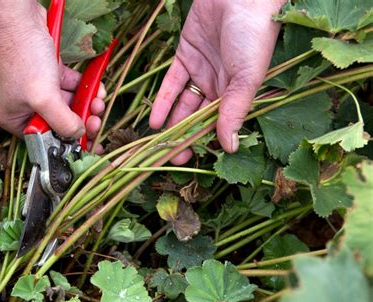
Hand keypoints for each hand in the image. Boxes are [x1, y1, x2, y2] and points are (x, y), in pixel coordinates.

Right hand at [0, 1, 105, 142]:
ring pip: (69, 104)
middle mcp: (27, 107)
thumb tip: (79, 134)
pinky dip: (85, 88)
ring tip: (98, 101)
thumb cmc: (23, 58)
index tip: (91, 145)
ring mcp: (39, 90)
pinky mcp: (49, 74)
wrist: (20, 19)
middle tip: (97, 120)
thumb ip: (63, 121)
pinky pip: (72, 87)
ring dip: (87, 104)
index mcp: (16, 119)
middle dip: (82, 121)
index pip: (47, 139)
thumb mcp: (44, 98)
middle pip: (61, 122)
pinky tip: (97, 88)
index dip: (69, 143)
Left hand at [149, 0, 284, 163]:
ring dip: (171, 122)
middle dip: (184, 137)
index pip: (217, 125)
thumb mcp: (246, 78)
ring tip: (158, 142)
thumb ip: (234, 111)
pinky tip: (156, 120)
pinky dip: (163, 101)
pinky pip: (171, 82)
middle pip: (197, 117)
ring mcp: (201, 70)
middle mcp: (219, 85)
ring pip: (183, 103)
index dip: (202, 143)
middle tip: (169, 157)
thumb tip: (228, 147)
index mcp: (237, 93)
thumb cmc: (253, 36)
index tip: (189, 160)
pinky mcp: (185, 55)